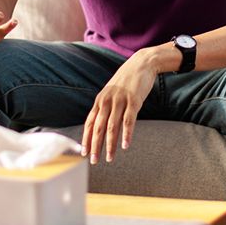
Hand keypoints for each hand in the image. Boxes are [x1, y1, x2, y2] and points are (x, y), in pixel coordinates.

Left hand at [81, 48, 159, 163]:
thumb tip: (101, 125)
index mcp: (100, 100)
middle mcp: (107, 101)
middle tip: (94, 161)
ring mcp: (120, 101)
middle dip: (95, 146)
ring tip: (110, 158)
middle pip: (98, 127)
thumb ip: (106, 107)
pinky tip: (126, 146)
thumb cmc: (127, 81)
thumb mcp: (112, 93)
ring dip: (110, 144)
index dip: (86, 138)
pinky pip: (128, 121)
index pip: (90, 123)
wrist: (141, 64)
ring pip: (112, 127)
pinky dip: (126, 134)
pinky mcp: (134, 101)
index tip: (83, 153)